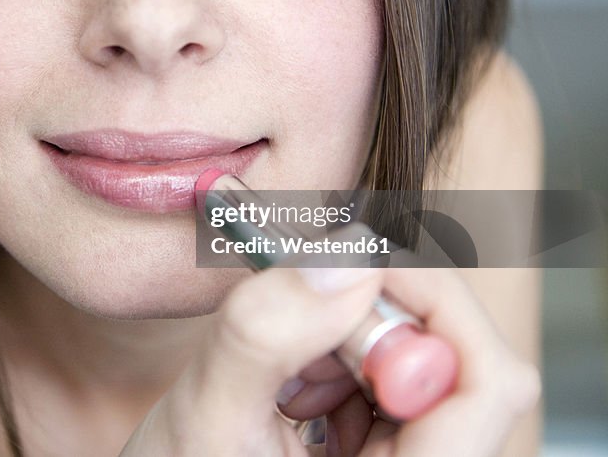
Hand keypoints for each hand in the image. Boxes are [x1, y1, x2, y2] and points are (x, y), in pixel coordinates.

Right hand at [119, 267, 539, 455]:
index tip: (355, 264)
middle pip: (462, 368)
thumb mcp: (205, 415)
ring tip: (284, 380)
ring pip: (426, 368)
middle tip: (300, 326)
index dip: (433, 305)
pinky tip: (292, 391)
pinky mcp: (393, 454)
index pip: (487, 386)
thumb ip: (267, 334)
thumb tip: (347, 255)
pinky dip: (341, 362)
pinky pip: (396, 385)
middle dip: (375, 324)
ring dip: (350, 343)